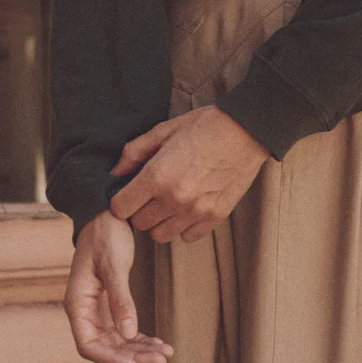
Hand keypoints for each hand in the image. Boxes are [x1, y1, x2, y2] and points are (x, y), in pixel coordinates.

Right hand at [63, 207, 174, 362]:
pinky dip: (140, 337)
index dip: (110, 359)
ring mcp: (96, 309)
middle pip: (106, 346)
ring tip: (166, 353)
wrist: (106, 212)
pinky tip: (158, 341)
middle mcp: (84, 311)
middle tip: (162, 359)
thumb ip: (120, 299)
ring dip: (140, 349)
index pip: (88, 344)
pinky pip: (123, 329)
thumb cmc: (105, 234)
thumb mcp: (114, 264)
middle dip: (133, 356)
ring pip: (117, 340)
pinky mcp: (109, 303)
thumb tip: (129, 334)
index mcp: (77, 303)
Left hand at [109, 105, 270, 243]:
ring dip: (160, 220)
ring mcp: (195, 211)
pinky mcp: (214, 218)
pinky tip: (188, 206)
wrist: (245, 131)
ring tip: (170, 200)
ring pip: (160, 235)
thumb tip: (116, 173)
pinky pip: (186, 237)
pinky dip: (183, 226)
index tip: (129, 193)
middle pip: (139, 224)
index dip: (121, 199)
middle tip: (150, 194)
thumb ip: (134, 152)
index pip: (120, 208)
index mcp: (157, 175)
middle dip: (140, 210)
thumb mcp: (164, 130)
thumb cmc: (204, 126)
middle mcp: (174, 198)